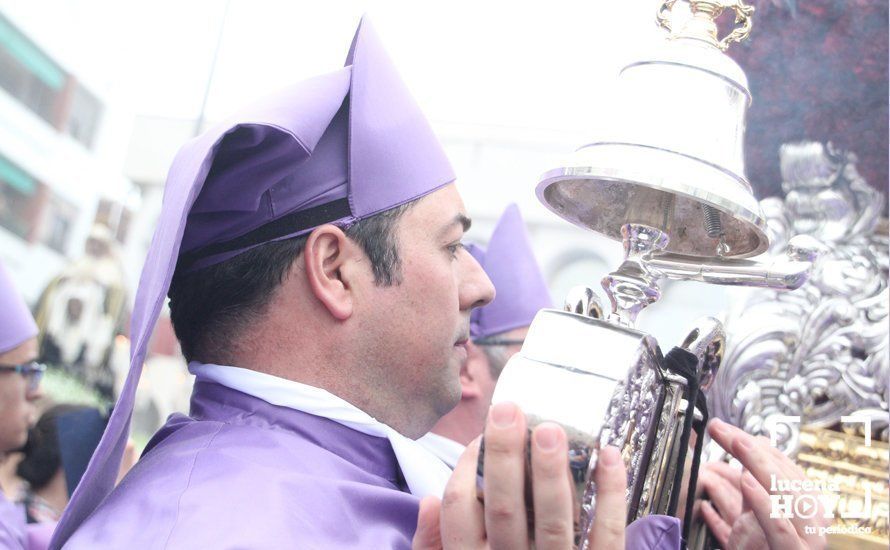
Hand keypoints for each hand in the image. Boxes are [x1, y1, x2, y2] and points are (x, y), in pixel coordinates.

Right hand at [413, 401, 627, 548]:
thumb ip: (434, 547)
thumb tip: (428, 500)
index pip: (459, 510)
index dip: (465, 467)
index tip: (477, 439)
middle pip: (504, 508)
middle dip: (506, 455)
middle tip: (510, 410)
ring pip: (555, 522)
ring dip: (553, 472)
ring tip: (552, 428)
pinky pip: (607, 536)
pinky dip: (613, 496)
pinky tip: (611, 456)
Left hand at [699, 418, 827, 548]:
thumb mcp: (754, 524)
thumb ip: (753, 495)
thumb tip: (749, 455)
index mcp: (805, 512)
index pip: (784, 470)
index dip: (756, 447)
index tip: (729, 431)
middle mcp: (811, 526)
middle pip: (785, 479)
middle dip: (751, 450)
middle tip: (722, 430)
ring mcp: (804, 543)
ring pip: (788, 498)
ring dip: (760, 467)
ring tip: (737, 444)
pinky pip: (781, 531)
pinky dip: (765, 505)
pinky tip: (746, 483)